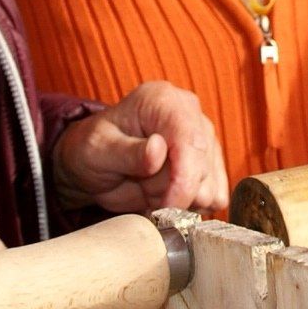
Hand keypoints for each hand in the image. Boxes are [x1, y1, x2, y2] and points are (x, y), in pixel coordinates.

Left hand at [54, 80, 225, 216]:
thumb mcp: (96, 151)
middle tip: (139, 185)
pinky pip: (214, 198)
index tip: (166, 207)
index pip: (189, 141)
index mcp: (163, 100)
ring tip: (149, 187)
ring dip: (178, 200)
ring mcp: (205, 139)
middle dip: (170, 192)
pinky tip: (167, 196)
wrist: (97, 164)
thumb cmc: (93, 150)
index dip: (183, 181)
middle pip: (200, 170)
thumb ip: (127, 152)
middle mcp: (191, 114)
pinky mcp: (211, 165)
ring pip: (208, 189)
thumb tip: (158, 150)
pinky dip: (190, 206)